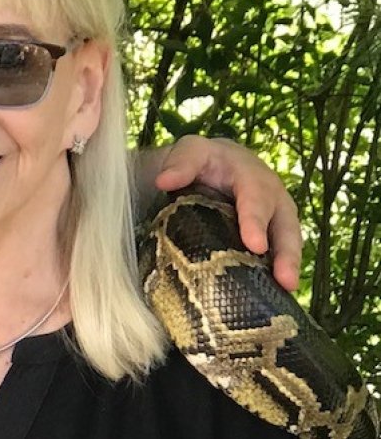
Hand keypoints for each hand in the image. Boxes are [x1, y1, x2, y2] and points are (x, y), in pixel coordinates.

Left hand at [137, 135, 301, 290]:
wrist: (211, 166)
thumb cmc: (202, 160)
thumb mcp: (191, 151)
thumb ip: (181, 163)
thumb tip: (163, 180)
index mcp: (252, 176)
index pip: (256, 197)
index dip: (256, 221)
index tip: (255, 245)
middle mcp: (272, 198)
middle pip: (284, 225)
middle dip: (286, 253)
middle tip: (284, 279)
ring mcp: (274, 220)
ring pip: (287, 244)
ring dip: (288, 268)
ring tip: (285, 293)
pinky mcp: (269, 237)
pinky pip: (277, 256)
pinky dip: (276, 275)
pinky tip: (272, 299)